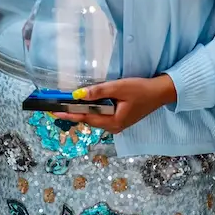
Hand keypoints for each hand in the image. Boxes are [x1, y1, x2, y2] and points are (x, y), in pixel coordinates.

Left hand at [52, 75, 176, 133]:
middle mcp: (113, 127)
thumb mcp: (119, 88)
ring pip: (94, 118)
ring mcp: (116, 124)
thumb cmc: (141, 90)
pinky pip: (100, 115)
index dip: (68, 114)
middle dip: (72, 112)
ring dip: (82, 110)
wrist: (160, 93)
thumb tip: (78, 94)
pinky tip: (85, 103)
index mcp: (113, 122)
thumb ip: (98, 91)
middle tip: (56, 106)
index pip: (85, 118)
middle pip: (88, 119)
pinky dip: (92, 109)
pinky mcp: (119, 119)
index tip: (54, 112)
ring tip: (65, 104)